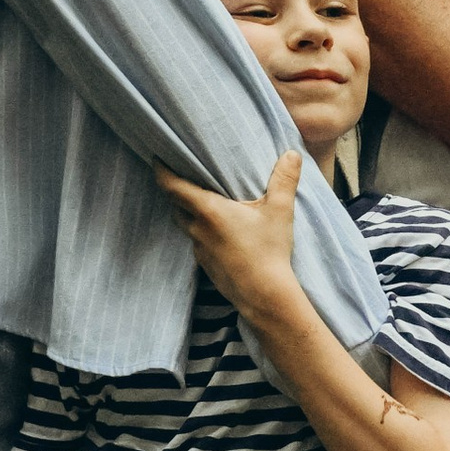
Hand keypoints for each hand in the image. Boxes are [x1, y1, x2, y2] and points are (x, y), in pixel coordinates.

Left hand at [153, 147, 305, 320]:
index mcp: (208, 211)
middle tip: (183, 174)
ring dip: (189, 211)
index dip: (161, 170)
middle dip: (175, 189)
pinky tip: (219, 231)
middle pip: (175, 204)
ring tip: (202, 200)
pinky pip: (197, 241)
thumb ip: (284, 180)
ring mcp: (199, 249)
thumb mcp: (279, 212)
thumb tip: (291, 154)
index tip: (157, 158)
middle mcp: (197, 229)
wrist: (264, 296)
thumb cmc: (269, 252)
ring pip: (185, 224)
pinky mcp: (206, 264)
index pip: (172, 186)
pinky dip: (201, 231)